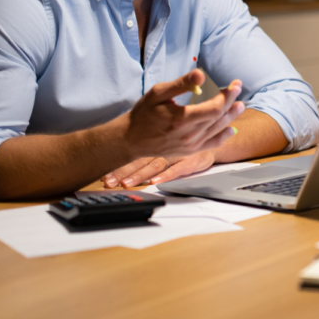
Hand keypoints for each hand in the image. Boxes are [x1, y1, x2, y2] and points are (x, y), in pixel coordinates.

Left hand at [102, 148, 222, 187]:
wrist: (213, 135)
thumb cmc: (187, 137)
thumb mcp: (167, 139)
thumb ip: (149, 145)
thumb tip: (124, 154)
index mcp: (155, 143)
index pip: (133, 155)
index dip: (118, 165)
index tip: (104, 175)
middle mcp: (164, 149)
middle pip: (140, 162)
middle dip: (123, 173)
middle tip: (109, 182)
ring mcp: (177, 155)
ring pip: (155, 166)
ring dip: (140, 175)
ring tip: (126, 183)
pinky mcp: (191, 161)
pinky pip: (177, 169)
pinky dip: (166, 176)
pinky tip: (156, 182)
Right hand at [123, 70, 243, 158]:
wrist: (131, 139)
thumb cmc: (143, 113)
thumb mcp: (158, 93)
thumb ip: (181, 84)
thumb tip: (200, 74)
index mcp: (182, 119)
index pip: (214, 107)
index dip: (227, 95)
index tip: (235, 84)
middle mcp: (189, 135)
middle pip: (219, 118)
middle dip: (231, 101)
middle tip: (238, 88)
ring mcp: (191, 145)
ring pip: (218, 130)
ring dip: (230, 117)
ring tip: (240, 105)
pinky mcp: (190, 151)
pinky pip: (211, 144)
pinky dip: (223, 136)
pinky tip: (231, 129)